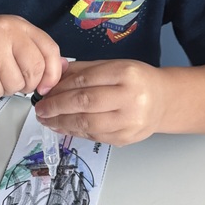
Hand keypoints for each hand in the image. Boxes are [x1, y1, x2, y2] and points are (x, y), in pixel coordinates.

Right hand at [0, 14, 63, 97]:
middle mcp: (3, 36)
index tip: (46, 85)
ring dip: (7, 88)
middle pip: (34, 72)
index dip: (53, 72)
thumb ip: (35, 50)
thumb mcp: (10, 36)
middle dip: (28, 84)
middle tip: (13, 79)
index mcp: (16, 25)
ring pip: (15, 86)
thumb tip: (63, 70)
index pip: (49, 51)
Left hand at [33, 59, 166, 145]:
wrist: (164, 101)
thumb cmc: (136, 81)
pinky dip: (74, 132)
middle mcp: (130, 98)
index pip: (84, 80)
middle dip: (56, 107)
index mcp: (125, 74)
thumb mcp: (113, 65)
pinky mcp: (125, 139)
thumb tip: (52, 74)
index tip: (44, 92)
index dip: (60, 88)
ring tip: (47, 119)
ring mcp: (129, 122)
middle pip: (84, 103)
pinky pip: (93, 136)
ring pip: (87, 123)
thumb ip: (82, 69)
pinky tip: (62, 126)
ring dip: (61, 122)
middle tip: (40, 109)